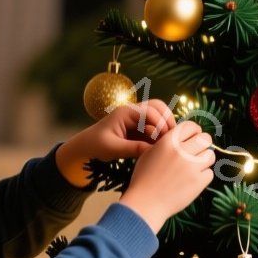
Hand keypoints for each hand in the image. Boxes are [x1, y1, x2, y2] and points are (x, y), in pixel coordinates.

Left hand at [56, 99, 176, 186]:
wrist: (86, 148)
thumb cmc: (95, 146)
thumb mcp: (112, 148)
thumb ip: (132, 149)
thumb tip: (153, 151)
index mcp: (126, 112)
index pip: (150, 111)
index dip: (161, 123)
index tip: (165, 139)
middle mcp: (133, 112)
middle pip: (158, 106)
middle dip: (167, 120)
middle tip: (171, 138)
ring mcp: (137, 119)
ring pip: (159, 115)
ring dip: (165, 127)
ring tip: (167, 144)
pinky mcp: (139, 128)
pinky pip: (155, 126)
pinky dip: (161, 134)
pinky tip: (162, 147)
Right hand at [121, 121, 214, 231]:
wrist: (145, 203)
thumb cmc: (144, 178)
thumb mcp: (149, 153)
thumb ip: (166, 142)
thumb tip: (185, 137)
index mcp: (168, 142)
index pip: (191, 126)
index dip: (194, 131)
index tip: (193, 137)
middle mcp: (182, 152)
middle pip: (205, 138)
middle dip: (203, 144)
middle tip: (197, 151)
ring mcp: (192, 168)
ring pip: (210, 155)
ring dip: (204, 160)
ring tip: (194, 167)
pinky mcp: (198, 183)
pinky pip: (209, 173)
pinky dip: (203, 176)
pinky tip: (192, 180)